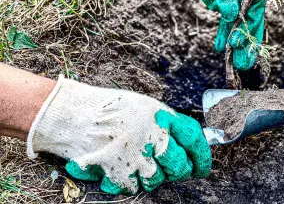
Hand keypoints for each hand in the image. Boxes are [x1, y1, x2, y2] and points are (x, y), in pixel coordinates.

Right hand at [27, 76, 211, 194]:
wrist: (69, 114)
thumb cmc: (105, 108)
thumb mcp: (142, 107)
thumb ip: (165, 123)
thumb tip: (186, 143)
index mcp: (161, 116)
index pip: (194, 138)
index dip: (203, 156)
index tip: (203, 166)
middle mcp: (152, 135)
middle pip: (180, 164)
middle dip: (179, 171)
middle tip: (172, 170)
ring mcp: (135, 154)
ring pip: (157, 179)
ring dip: (151, 176)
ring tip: (138, 163)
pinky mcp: (118, 170)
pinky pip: (134, 187)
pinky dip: (129, 181)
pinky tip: (120, 167)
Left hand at [158, 0, 265, 70]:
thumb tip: (231, 15)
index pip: (255, 6)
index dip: (249, 29)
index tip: (240, 46)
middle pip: (248, 16)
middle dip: (244, 40)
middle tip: (242, 64)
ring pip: (232, 16)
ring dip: (229, 35)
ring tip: (229, 56)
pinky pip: (221, 12)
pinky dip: (221, 27)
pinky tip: (219, 44)